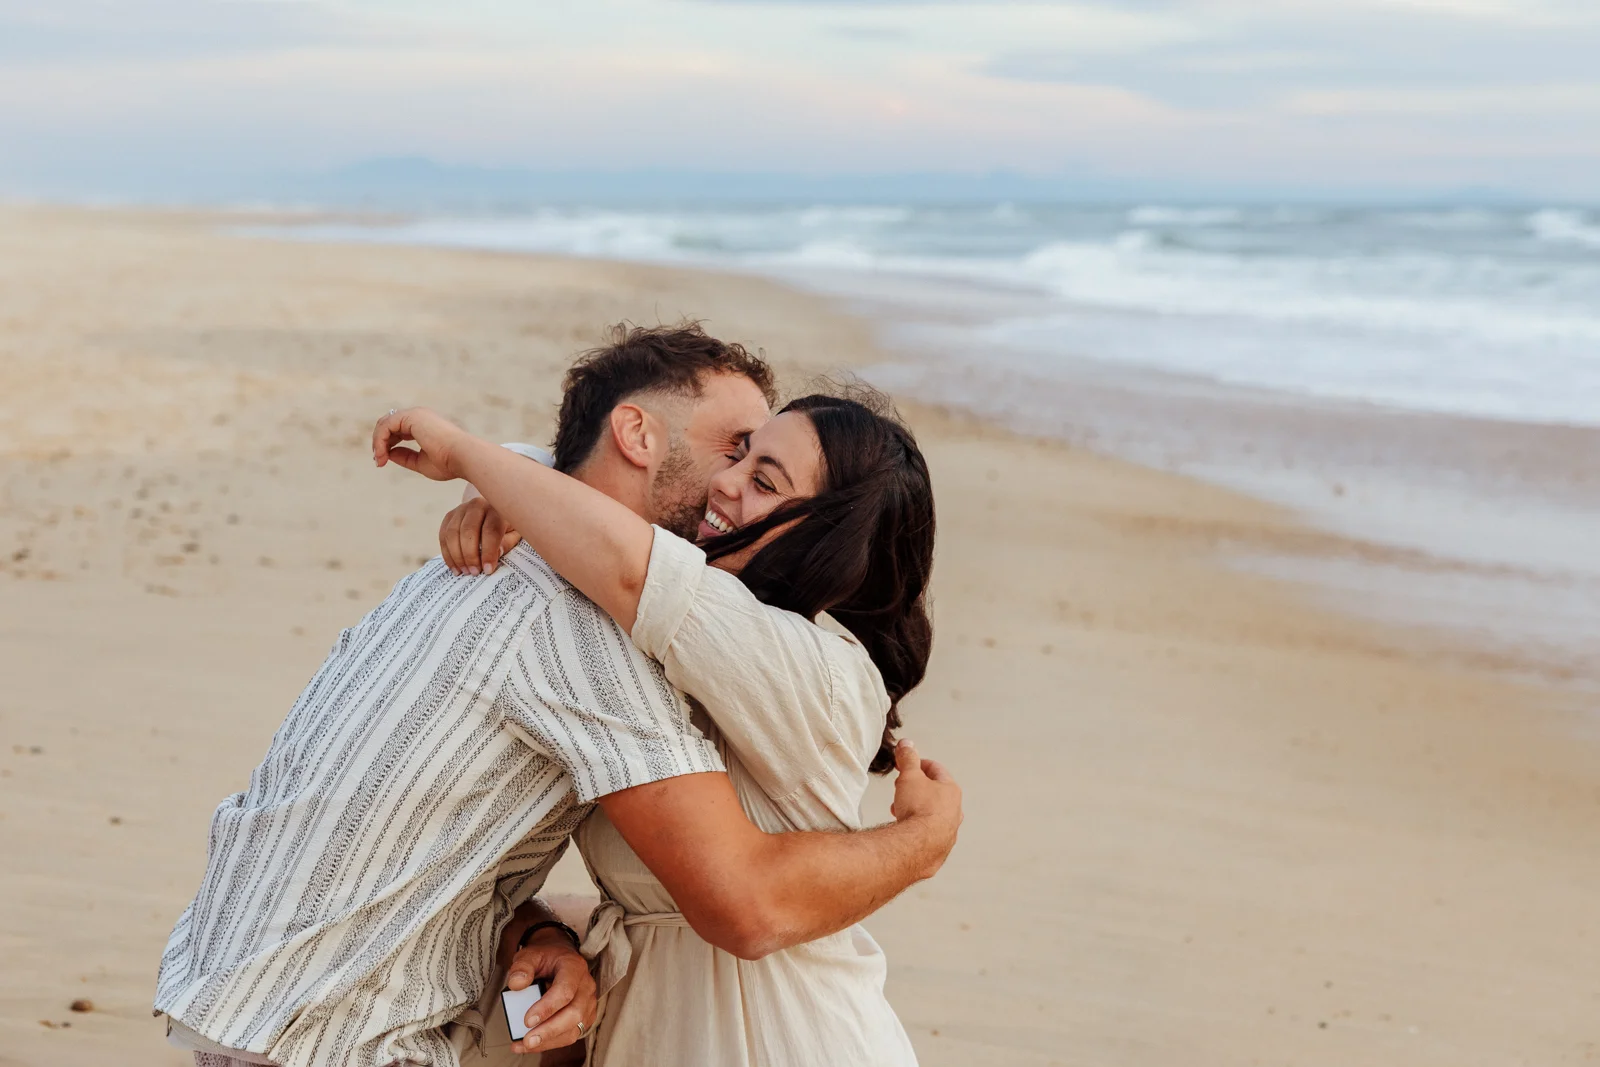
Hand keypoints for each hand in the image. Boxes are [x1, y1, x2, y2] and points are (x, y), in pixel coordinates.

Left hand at [371, 407, 471, 480]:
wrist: (463, 457)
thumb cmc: (449, 462)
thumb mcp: (421, 462)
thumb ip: (405, 457)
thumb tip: (388, 454)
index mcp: (424, 425)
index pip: (397, 430)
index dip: (386, 445)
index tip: (382, 462)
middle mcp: (419, 417)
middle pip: (388, 424)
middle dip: (380, 443)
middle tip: (378, 461)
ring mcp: (415, 414)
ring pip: (385, 424)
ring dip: (378, 443)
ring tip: (379, 461)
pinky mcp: (411, 417)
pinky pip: (386, 426)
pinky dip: (380, 441)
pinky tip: (382, 455)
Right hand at [440, 497, 520, 575]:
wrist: (490, 510)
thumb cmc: (505, 525)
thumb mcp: (514, 534)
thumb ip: (507, 543)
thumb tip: (496, 554)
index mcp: (496, 509)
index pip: (490, 531)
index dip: (488, 552)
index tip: (487, 570)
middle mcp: (477, 506)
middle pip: (468, 531)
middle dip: (470, 555)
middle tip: (474, 572)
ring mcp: (460, 510)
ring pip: (452, 533)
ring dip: (457, 556)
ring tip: (465, 572)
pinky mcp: (449, 516)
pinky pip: (443, 536)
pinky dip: (447, 554)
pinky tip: (455, 567)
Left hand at [505, 929, 597, 1054]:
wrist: (559, 958)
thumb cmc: (545, 957)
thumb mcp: (530, 954)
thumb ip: (522, 967)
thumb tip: (516, 984)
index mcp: (574, 967)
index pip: (565, 991)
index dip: (547, 1008)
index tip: (527, 1020)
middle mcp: (586, 986)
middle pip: (574, 1014)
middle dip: (549, 1030)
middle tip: (527, 1040)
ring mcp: (588, 1003)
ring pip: (574, 1029)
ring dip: (549, 1041)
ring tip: (524, 1045)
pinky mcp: (585, 1017)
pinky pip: (571, 1034)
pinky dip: (551, 1043)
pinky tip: (531, 1045)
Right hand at [888, 739, 961, 879]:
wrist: (917, 846)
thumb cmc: (918, 809)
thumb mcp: (910, 776)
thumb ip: (908, 759)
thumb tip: (907, 744)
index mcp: (952, 790)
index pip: (936, 769)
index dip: (918, 764)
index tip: (905, 765)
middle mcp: (955, 811)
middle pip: (934, 792)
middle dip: (915, 787)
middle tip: (900, 787)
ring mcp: (949, 831)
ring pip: (931, 814)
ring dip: (915, 808)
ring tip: (898, 809)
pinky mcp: (940, 848)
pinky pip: (928, 833)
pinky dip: (916, 827)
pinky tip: (904, 829)